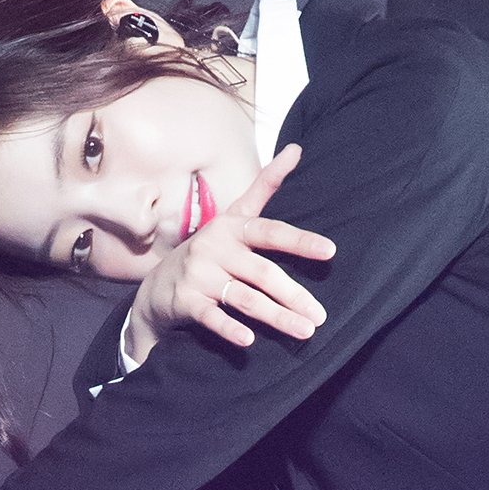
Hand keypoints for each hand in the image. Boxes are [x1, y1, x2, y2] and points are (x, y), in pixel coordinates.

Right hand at [123, 144, 334, 364]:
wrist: (159, 288)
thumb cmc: (210, 251)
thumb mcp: (234, 216)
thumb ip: (265, 187)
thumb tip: (296, 148)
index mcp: (232, 227)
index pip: (270, 232)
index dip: (299, 240)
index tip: (329, 251)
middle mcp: (215, 247)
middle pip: (262, 272)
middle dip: (293, 295)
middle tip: (320, 316)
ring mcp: (199, 274)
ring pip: (244, 298)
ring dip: (276, 317)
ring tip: (304, 331)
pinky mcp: (186, 300)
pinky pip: (212, 316)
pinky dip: (230, 329)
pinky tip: (249, 341)